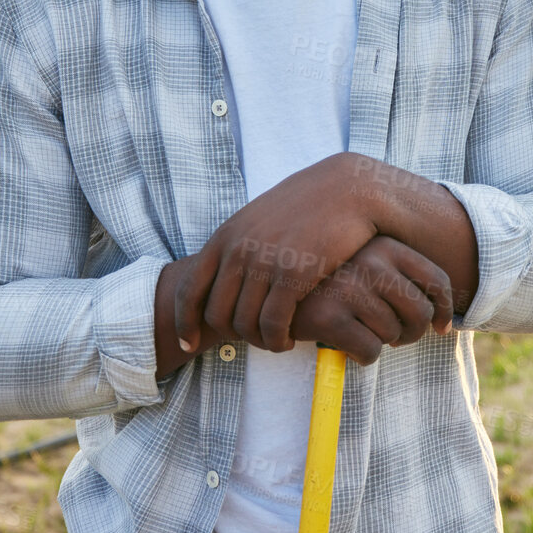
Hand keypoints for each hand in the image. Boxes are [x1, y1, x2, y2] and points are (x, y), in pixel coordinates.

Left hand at [175, 152, 378, 352]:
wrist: (348, 189)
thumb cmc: (306, 206)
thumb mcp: (259, 218)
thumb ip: (237, 244)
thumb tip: (221, 274)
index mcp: (225, 237)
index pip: (189, 290)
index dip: (185, 323)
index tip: (190, 343)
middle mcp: (238, 250)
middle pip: (217, 315)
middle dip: (232, 336)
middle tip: (253, 339)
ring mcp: (265, 262)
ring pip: (245, 324)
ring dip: (259, 341)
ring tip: (274, 341)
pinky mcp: (294, 274)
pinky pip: (273, 324)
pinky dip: (276, 341)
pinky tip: (288, 340)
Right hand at [290, 235, 453, 363]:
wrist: (274, 289)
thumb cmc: (330, 282)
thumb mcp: (367, 264)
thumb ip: (400, 278)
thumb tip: (443, 320)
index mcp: (385, 245)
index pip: (437, 280)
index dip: (444, 311)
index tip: (439, 328)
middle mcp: (370, 262)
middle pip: (420, 313)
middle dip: (411, 334)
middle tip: (394, 337)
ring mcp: (349, 288)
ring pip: (393, 335)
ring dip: (381, 343)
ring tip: (359, 332)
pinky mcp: (329, 317)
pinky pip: (370, 351)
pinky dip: (362, 356)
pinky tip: (345, 345)